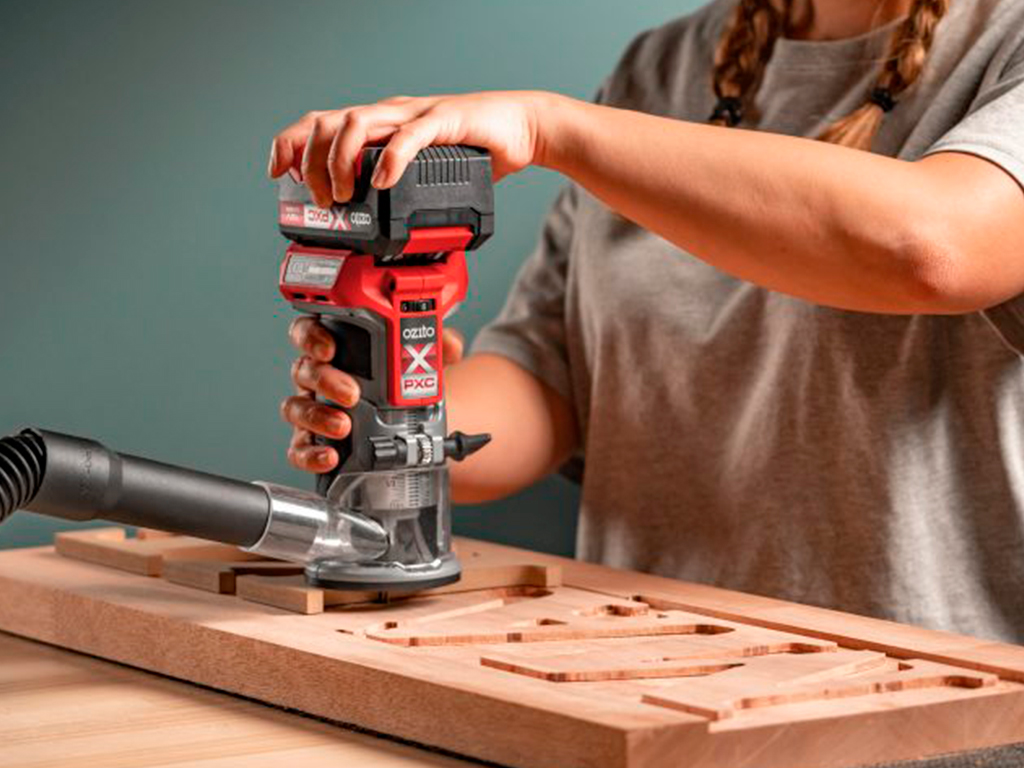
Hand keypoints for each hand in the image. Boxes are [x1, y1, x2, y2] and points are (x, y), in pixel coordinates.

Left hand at [267, 91, 553, 207]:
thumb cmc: (475, 151)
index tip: (279, 174)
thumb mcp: (423, 175)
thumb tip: (373, 226)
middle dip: (312, 163)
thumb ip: (397, 190)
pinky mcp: (445, 122)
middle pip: (329, 123)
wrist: (523, 129)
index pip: (320, 123)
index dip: (291, 144)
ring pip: (358, 124)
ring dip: (341, 161)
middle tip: (322, 201)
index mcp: (380, 125)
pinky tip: (384, 181)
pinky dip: (392, 159)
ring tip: (345, 195)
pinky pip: (410, 136)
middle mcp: (390, 114)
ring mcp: (415, 116)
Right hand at [282, 316, 465, 472]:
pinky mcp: (313, 441)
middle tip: (352, 393)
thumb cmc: (398, 383)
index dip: (311, 337)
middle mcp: (317, 376)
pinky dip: (310, 454)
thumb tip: (449, 346)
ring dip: (317, 417)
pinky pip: (300, 448)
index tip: (330, 348)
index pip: (308, 332)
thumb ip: (433, 347)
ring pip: (296, 408)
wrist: (409, 423)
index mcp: (334, 348)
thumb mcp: (418, 360)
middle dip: (325, 380)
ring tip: (343, 426)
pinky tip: (331, 457)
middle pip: (304, 370)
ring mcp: (312, 409)